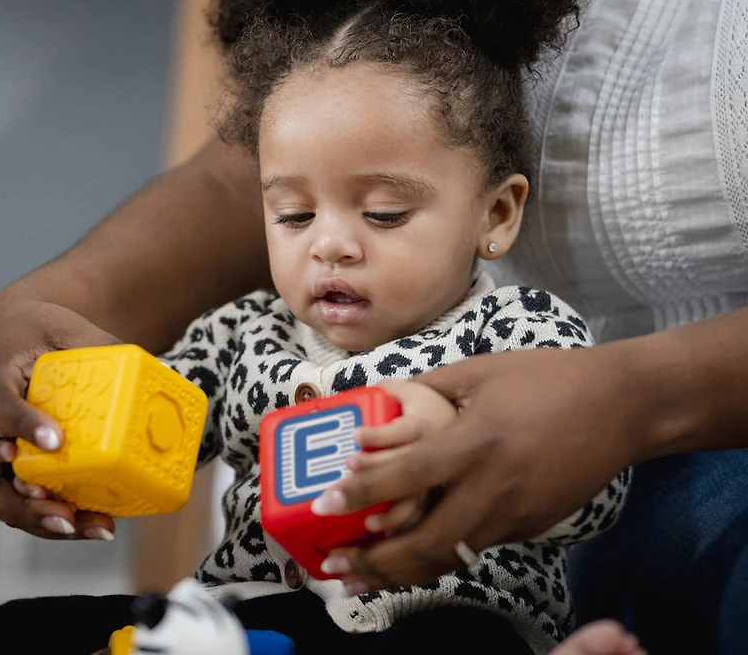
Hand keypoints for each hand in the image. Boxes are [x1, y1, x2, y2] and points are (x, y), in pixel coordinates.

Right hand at [0, 293, 119, 539]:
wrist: (12, 332)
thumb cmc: (39, 329)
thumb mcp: (67, 325)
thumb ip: (100, 345)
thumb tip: (152, 367)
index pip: (0, 405)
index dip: (25, 425)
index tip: (55, 440)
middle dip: (27, 505)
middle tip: (68, 513)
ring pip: (4, 498)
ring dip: (45, 521)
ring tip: (94, 527)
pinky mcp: (11, 461)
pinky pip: (23, 496)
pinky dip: (54, 514)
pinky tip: (94, 522)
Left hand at [315, 346, 636, 590]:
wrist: (620, 406)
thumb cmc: (548, 379)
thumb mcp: (481, 371)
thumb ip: (428, 388)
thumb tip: (384, 396)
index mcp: (476, 443)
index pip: (406, 477)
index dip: (360, 493)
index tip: (324, 505)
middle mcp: (493, 488)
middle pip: (424, 544)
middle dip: (374, 563)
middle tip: (334, 565)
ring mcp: (516, 515)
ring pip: (449, 556)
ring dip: (403, 570)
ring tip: (364, 574)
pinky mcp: (532, 527)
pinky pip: (477, 545)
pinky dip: (440, 554)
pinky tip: (416, 551)